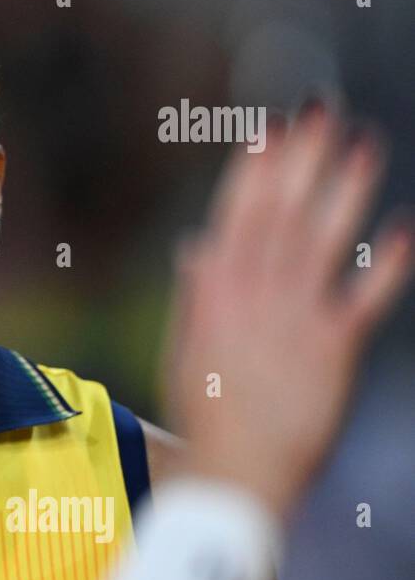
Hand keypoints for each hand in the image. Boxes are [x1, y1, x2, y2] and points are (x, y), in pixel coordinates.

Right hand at [164, 105, 412, 519]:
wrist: (233, 468)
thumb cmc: (203, 407)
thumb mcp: (186, 345)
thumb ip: (196, 293)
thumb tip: (196, 246)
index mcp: (213, 290)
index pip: (236, 214)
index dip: (258, 168)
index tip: (274, 126)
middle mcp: (253, 295)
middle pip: (281, 213)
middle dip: (303, 159)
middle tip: (323, 110)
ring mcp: (293, 319)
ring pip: (322, 241)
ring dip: (345, 191)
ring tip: (366, 145)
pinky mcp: (331, 349)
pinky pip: (362, 300)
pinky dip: (384, 265)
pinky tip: (402, 229)